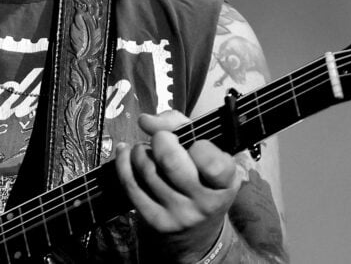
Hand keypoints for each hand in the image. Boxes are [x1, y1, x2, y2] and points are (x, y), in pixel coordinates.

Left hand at [114, 111, 242, 262]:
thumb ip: (178, 124)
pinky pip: (131, 185)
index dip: (199, 147)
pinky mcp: (157, 221)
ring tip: (146, 150)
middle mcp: (206, 202)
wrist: (196, 228)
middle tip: (162, 140)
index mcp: (226, 182)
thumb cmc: (200, 176)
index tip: (194, 144)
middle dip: (160, 140)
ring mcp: (181, 214)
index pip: (212, 163)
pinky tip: (126, 153)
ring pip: (147, 170)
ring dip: (140, 151)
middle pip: (170, 161)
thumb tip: (146, 121)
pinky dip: (123, 163)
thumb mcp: (204, 148)